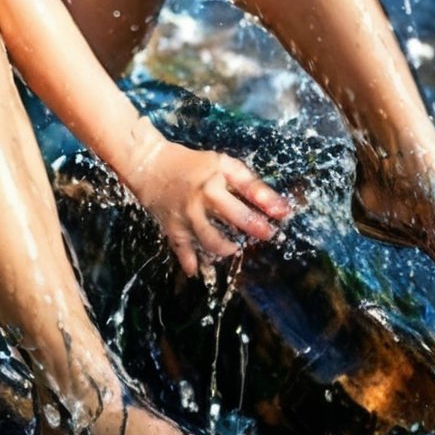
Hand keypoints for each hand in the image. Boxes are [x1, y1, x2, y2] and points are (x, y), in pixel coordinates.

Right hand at [124, 136, 293, 277]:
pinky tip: (200, 270)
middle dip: (254, 229)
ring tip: (234, 247)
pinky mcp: (173, 230)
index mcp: (215, 180)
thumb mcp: (222, 164)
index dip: (270, 205)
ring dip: (228, 249)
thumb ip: (249, 184)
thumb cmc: (192, 165)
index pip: (249, 193)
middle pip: (234, 219)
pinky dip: (193, 264)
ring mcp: (186, 217)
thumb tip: (280, 208)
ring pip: (212, 242)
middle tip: (265, 235)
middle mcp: (202, 199)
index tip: (284, 216)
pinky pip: (185, 253)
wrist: (150, 166)